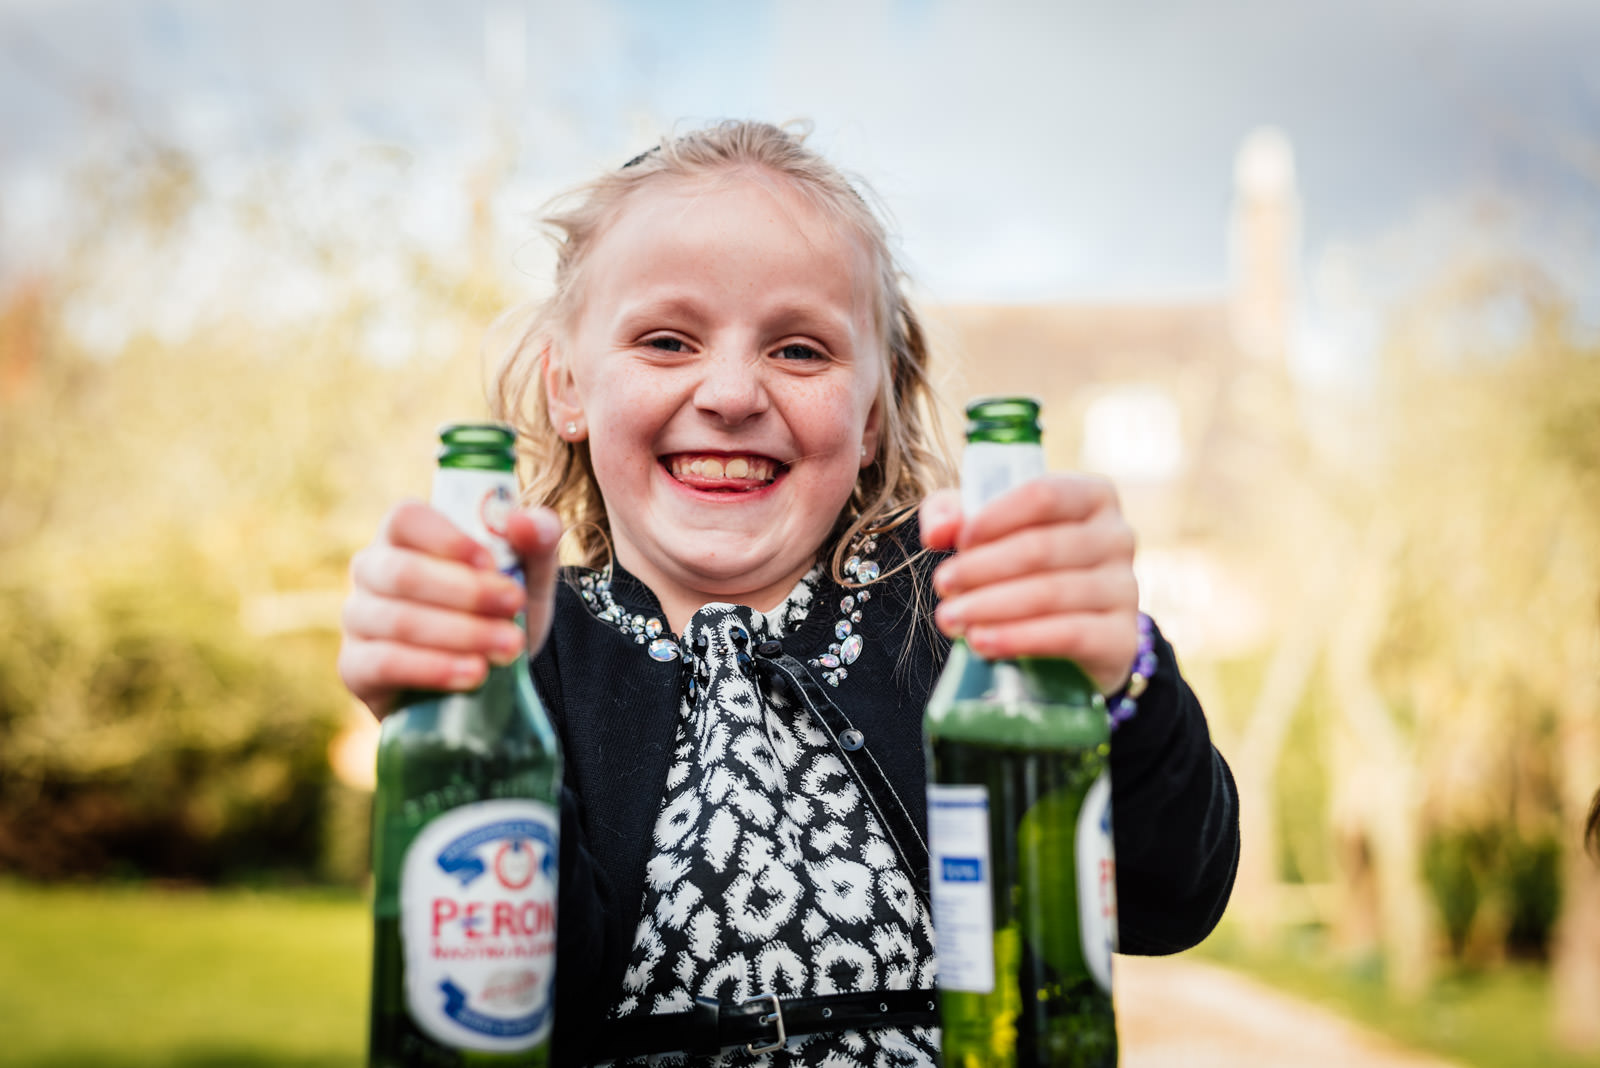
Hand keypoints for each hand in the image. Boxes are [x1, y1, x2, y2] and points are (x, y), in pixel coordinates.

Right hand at [337, 499, 563, 719]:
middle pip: (403, 572)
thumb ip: (536, 540)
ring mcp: (357, 618)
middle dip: (466, 593)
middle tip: (515, 607)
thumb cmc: (499, 610)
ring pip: (398, 620)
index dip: (448, 539)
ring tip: (509, 648)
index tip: (492, 563)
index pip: (406, 519)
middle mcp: (371, 570)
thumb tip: (524, 521)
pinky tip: (473, 674)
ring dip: (460, 634)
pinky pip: (383, 664)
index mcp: (404, 535)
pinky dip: (433, 669)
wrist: (489, 679)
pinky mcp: (355, 667)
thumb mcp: (529, 575)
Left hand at [919, 475, 1139, 694]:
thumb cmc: (1026, 566)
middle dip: (981, 568)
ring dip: (990, 606)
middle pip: (1041, 548)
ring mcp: (1125, 589)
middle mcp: (1117, 538)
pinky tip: (982, 643)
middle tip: (943, 585)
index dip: (993, 518)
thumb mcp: (989, 529)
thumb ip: (954, 515)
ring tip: (949, 619)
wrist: (1074, 634)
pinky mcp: (1121, 638)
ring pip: (1050, 593)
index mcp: (1092, 497)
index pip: (1043, 495)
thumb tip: (937, 532)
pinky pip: (1068, 635)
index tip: (956, 543)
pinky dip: (1018, 638)